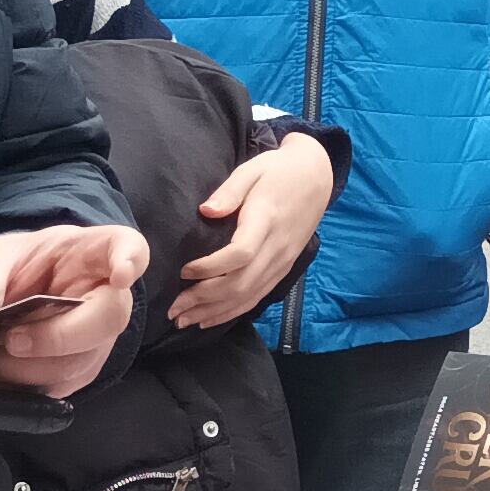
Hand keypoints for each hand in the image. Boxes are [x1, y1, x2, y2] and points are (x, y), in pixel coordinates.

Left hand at [0, 224, 145, 400]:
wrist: (8, 292)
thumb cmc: (11, 266)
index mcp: (94, 252)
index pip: (130, 250)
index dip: (130, 262)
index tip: (121, 274)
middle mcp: (107, 299)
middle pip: (106, 320)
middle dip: (57, 337)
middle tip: (9, 340)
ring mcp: (96, 340)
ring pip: (79, 363)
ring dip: (24, 371)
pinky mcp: (74, 373)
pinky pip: (55, 388)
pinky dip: (15, 389)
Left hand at [173, 134, 336, 329]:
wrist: (316, 176)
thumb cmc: (277, 171)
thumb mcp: (252, 170)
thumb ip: (230, 190)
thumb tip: (206, 210)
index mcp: (266, 220)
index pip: (240, 254)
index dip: (210, 268)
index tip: (184, 270)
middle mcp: (277, 247)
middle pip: (241, 283)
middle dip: (204, 299)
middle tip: (173, 308)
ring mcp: (282, 261)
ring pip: (248, 296)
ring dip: (215, 312)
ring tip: (184, 321)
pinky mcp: (283, 268)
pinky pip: (258, 296)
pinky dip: (232, 312)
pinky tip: (210, 319)